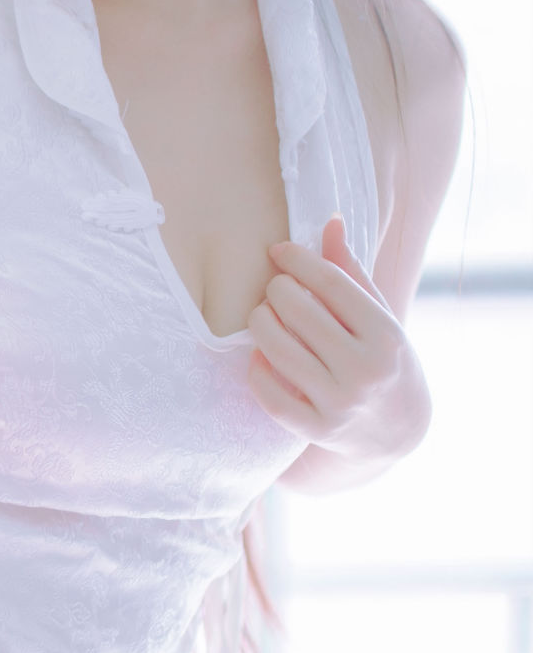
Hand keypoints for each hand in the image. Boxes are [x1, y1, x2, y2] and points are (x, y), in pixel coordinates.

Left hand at [245, 215, 426, 461]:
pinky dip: (257, 369)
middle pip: (299, 312)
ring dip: (259, 323)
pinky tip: (260, 354)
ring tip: (263, 315)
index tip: (279, 251)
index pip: (332, 283)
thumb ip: (351, 272)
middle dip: (276, 290)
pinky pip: (270, 395)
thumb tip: (329, 220)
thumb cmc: (384, 360)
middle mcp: (365, 371)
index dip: (299, 260)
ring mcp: (340, 404)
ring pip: (277, 350)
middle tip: (275, 288)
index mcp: (386, 336)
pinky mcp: (317, 430)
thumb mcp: (380, 317)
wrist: (397, 432)